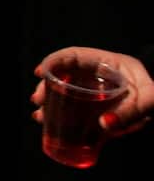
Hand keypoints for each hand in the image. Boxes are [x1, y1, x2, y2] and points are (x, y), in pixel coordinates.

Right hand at [31, 47, 153, 138]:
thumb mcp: (150, 100)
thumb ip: (131, 112)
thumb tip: (103, 124)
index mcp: (110, 64)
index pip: (75, 55)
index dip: (54, 61)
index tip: (40, 72)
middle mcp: (101, 75)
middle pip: (66, 74)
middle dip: (47, 86)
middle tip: (37, 100)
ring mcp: (100, 90)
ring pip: (67, 90)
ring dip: (51, 101)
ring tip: (39, 115)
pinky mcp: (102, 105)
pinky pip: (76, 105)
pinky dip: (62, 112)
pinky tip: (52, 122)